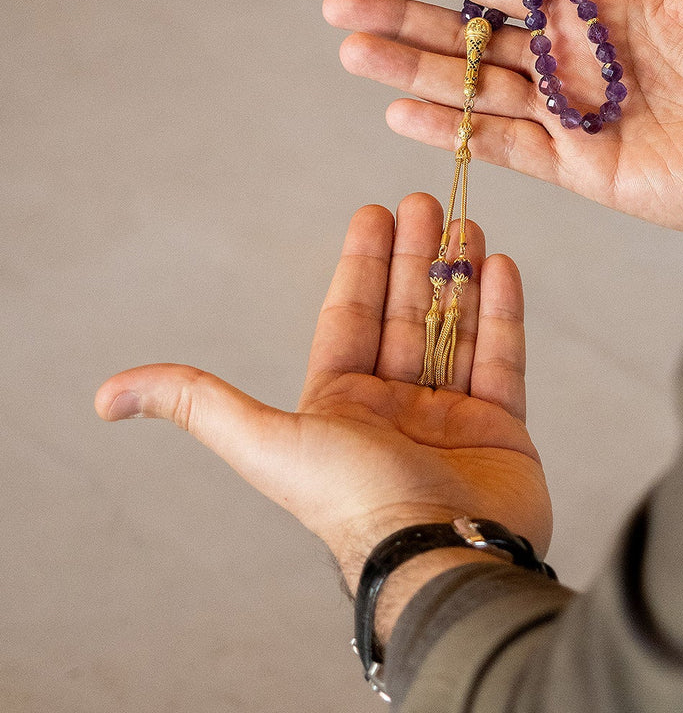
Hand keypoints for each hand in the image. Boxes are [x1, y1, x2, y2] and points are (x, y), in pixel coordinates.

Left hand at [94, 194, 551, 595]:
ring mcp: (451, 414)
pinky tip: (500, 264)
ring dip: (460, 272)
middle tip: (425, 201)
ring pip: (456, 327)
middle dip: (414, 255)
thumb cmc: (353, 500)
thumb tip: (105, 396)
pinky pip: (503, 356)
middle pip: (406, 312)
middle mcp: (396, 405)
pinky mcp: (502, 425)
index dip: (362, 263)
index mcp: (343, 403)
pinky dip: (502, 311)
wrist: (441, 555)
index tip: (374, 213)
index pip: (352, 316)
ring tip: (467, 222)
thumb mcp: (266, 443)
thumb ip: (200, 404)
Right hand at [325, 0, 682, 233]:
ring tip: (352, 51)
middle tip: (339, 4)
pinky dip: (457, 130)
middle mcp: (580, 62)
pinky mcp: (587, 169)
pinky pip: (508, 147)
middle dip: (407, 19)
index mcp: (605, 9)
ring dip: (413, 71)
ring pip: (477, 89)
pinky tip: (404, 112)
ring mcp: (578, 117)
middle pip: (475, 36)